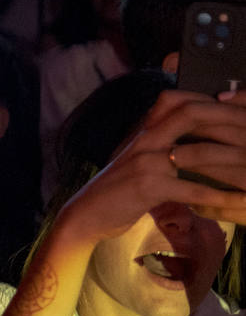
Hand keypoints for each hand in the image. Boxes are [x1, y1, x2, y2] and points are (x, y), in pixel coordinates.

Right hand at [56, 90, 245, 246]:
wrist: (86, 214)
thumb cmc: (120, 191)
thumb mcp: (141, 162)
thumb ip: (165, 148)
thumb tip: (199, 145)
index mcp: (146, 131)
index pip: (180, 101)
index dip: (212, 101)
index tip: (239, 109)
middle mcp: (146, 139)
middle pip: (191, 113)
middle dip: (227, 119)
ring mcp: (145, 161)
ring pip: (199, 154)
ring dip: (233, 164)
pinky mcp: (147, 187)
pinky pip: (191, 190)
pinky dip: (219, 197)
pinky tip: (239, 202)